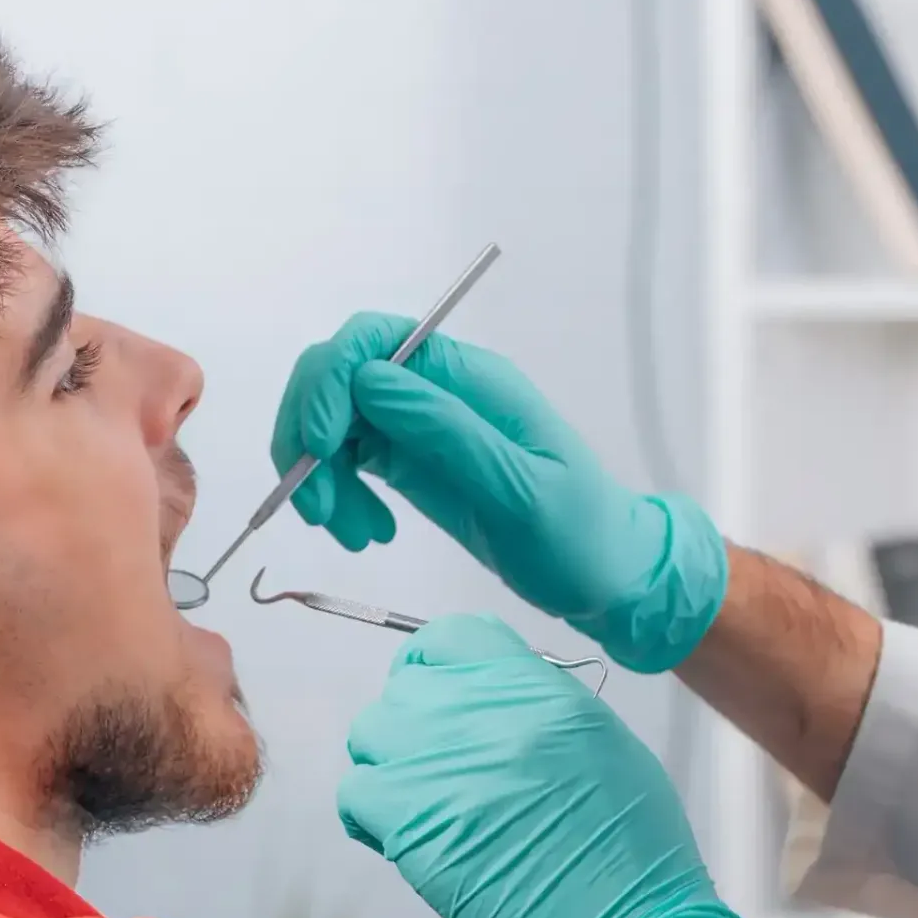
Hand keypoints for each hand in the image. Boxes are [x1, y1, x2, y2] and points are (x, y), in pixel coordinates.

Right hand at [270, 312, 725, 672]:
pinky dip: (337, 494)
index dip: (330, 382)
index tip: (321, 449)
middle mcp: (438, 392)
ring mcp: (420, 428)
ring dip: (319, 475)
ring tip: (354, 536)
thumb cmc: (581, 534)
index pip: (373, 340)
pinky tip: (366, 533)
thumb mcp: (522, 490)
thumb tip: (371, 379)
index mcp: (470, 379)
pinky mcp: (410, 465)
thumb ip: (449, 433)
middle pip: (338, 378)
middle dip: (309, 436)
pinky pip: (348, 462)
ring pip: (334, 424)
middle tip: (318, 510)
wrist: (608, 577)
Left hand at [340, 614, 765, 917]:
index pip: (451, 638)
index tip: (443, 695)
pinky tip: (409, 836)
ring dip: (391, 766)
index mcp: (535, 687)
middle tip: (440, 764)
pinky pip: (356, 795)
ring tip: (428, 804)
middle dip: (416, 721)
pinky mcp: (409, 824)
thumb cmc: (633, 848)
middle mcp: (479, 712)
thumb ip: (541, 708)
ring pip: (372, 736)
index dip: (439, 668)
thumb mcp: (603, 743)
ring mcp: (438, 764)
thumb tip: (495, 706)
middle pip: (405, 687)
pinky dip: (372, 814)